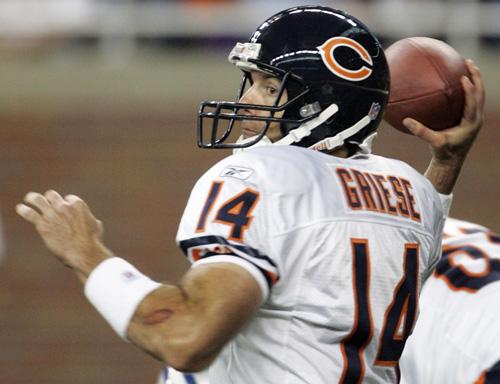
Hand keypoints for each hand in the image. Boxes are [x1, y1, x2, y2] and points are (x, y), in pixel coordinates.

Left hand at [16, 190, 110, 276]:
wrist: (83, 252)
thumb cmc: (92, 241)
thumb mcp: (96, 226)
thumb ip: (91, 220)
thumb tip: (94, 222)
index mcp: (78, 204)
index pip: (68, 198)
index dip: (67, 204)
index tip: (66, 211)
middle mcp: (64, 206)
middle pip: (52, 195)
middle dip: (50, 198)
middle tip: (47, 203)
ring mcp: (52, 214)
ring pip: (38, 199)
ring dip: (32, 198)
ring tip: (29, 199)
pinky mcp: (43, 224)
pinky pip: (30, 213)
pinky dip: (23, 210)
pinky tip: (20, 208)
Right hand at [403, 59, 484, 193]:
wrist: (451, 162)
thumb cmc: (443, 152)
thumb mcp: (433, 142)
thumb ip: (421, 132)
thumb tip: (405, 120)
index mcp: (471, 122)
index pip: (473, 101)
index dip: (470, 88)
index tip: (463, 77)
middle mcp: (476, 118)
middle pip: (480, 93)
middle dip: (476, 77)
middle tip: (468, 63)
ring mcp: (475, 118)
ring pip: (478, 95)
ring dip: (475, 80)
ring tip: (467, 66)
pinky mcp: (470, 119)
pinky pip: (471, 99)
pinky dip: (467, 89)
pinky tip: (456, 82)